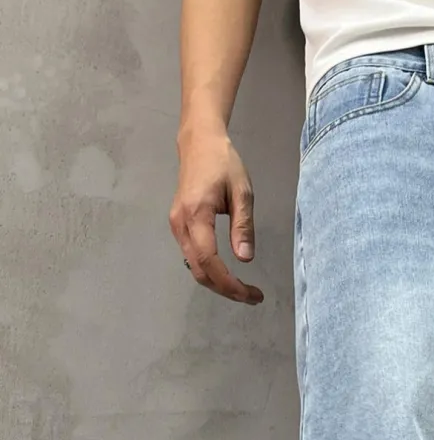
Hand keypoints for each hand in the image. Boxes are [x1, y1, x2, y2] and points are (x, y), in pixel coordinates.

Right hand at [169, 127, 262, 304]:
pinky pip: (192, 257)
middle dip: (225, 289)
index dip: (229, 283)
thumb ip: (243, 226)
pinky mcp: (178, 226)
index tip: (251, 294)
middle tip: (251, 297)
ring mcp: (176, 226)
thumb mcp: (242, 192)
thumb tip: (244, 258)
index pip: (209, 260)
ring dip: (218, 283)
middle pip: (199, 271)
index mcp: (196, 215)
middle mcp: (180, 224)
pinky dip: (210, 271)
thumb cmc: (223, 163)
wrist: (198, 142)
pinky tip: (228, 274)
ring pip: (194, 267)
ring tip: (243, 289)